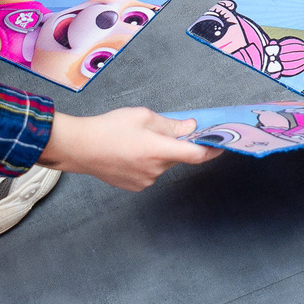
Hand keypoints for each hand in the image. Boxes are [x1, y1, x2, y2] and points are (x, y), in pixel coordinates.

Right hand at [37, 107, 220, 190]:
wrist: (79, 148)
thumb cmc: (109, 128)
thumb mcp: (143, 116)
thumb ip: (171, 124)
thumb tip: (190, 129)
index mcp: (159, 150)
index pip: (196, 155)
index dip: (213, 150)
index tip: (223, 144)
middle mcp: (155, 170)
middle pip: (177, 157)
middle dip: (175, 144)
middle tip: (160, 130)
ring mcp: (145, 181)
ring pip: (162, 164)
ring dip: (159, 153)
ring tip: (136, 140)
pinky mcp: (135, 186)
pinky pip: (150, 172)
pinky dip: (147, 162)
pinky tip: (129, 152)